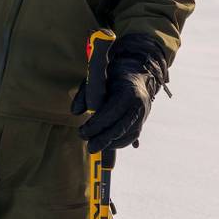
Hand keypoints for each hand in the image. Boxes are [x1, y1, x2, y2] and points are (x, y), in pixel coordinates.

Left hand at [72, 34, 168, 152]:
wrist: (136, 72)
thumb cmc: (114, 74)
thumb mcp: (97, 76)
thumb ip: (85, 93)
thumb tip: (75, 112)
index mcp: (128, 91)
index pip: (112, 112)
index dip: (97, 125)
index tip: (83, 131)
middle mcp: (139, 105)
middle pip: (121, 128)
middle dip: (103, 139)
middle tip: (88, 146)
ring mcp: (143, 114)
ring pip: (128, 135)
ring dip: (110, 144)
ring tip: (94, 145)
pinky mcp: (142, 121)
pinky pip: (132, 136)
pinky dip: (118, 143)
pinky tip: (106, 144)